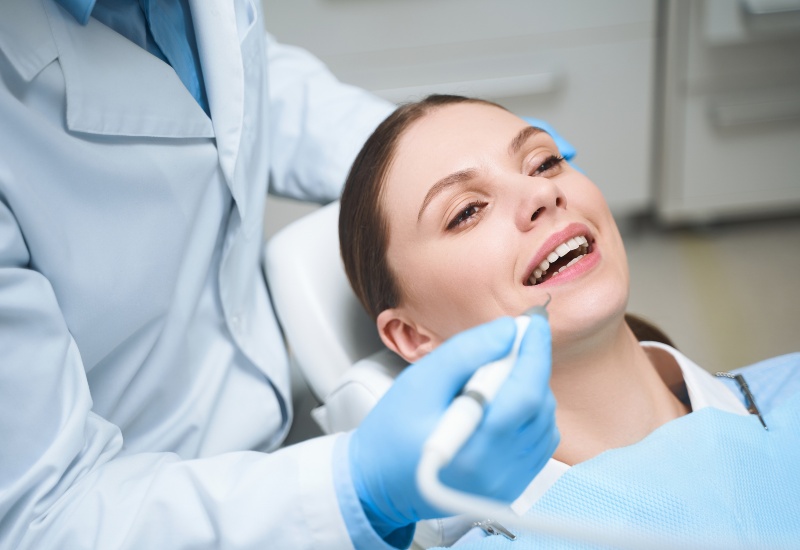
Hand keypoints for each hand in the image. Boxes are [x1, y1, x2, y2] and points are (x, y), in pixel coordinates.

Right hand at [349, 315, 558, 538]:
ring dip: (532, 390)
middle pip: (539, 407)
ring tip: (497, 378)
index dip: (534, 352)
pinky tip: (504, 405)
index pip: (525, 393)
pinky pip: (540, 444)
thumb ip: (465, 352)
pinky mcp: (511, 489)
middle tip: (510, 344)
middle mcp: (497, 473)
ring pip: (545, 423)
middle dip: (531, 367)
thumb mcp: (419, 382)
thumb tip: (508, 331)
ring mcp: (508, 485)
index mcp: (472, 449)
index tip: (533, 321)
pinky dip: (531, 416)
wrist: (379, 485)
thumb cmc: (390, 434)